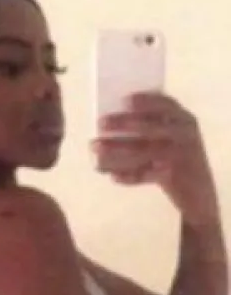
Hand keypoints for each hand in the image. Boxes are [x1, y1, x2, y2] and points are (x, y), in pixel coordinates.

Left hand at [91, 92, 219, 226]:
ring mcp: (180, 156)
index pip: (166, 104)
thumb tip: (114, 125)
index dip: (145, 101)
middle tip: (100, 123)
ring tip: (95, 148)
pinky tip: (112, 177)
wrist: (199, 194)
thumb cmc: (178, 162)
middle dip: (122, 123)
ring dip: (116, 149)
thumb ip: (155, 129)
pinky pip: (144, 174)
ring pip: (142, 150)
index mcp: (185, 120)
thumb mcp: (174, 141)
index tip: (124, 100)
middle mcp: (185, 135)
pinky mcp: (173, 176)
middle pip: (149, 126)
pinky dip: (127, 176)